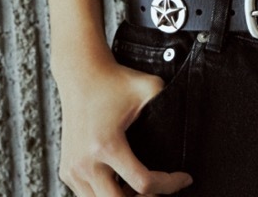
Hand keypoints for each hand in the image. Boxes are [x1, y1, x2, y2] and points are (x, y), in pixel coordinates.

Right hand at [56, 54, 193, 195]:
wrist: (81, 72)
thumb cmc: (114, 80)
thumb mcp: (148, 87)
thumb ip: (170, 102)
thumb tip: (190, 119)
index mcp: (107, 145)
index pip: (143, 183)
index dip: (169, 185)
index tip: (185, 178)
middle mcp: (86, 163)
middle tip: (161, 190)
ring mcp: (73, 169)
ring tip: (142, 188)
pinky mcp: (67, 170)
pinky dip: (107, 195)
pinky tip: (122, 184)